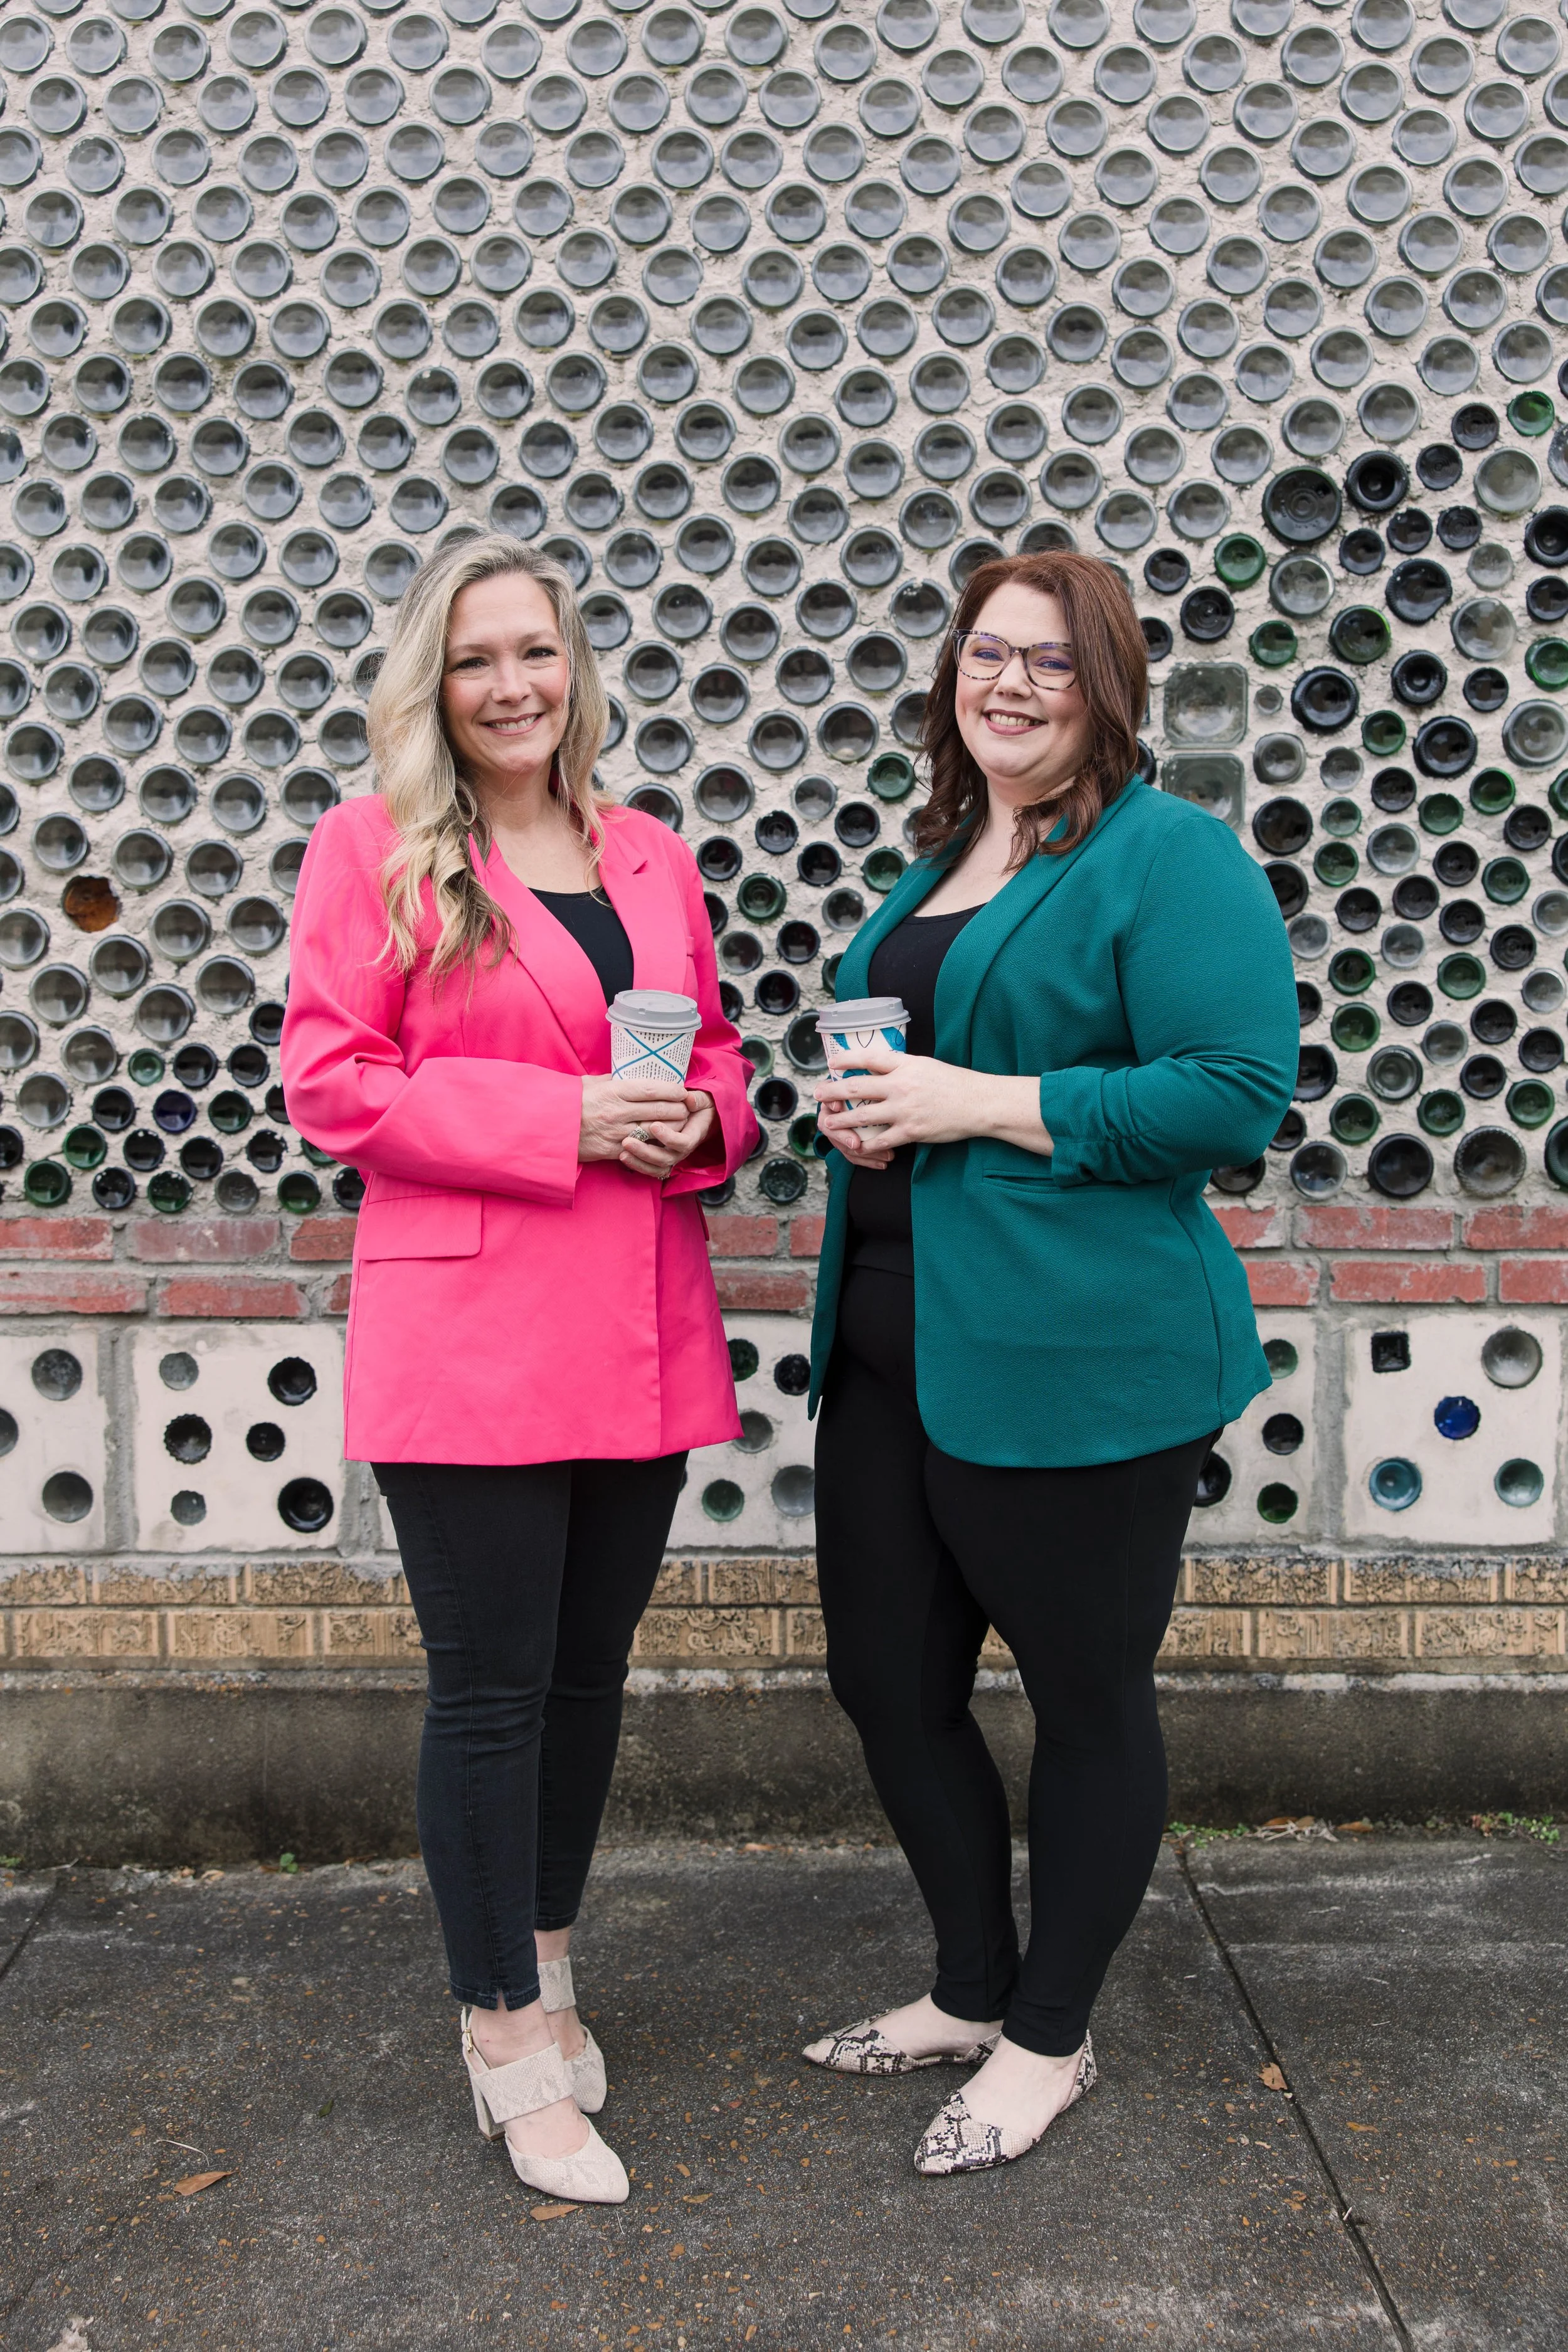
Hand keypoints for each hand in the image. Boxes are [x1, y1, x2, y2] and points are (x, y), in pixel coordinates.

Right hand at [580, 1075, 690, 1164]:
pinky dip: (653, 1144)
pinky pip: (639, 1147)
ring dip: (671, 1128)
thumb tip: (628, 1075)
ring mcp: (616, 1133)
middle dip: (678, 1109)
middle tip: (687, 1108)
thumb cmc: (569, 1101)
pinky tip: (662, 1141)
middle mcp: (618, 1112)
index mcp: (614, 1091)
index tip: (683, 1090)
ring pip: (654, 1131)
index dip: (672, 1091)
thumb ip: (611, 1080)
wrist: (548, 1127)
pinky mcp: (611, 1150)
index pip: (652, 1089)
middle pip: (659, 1110)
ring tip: (681, 1124)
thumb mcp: (589, 1083)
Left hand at [618, 1088, 718, 1179]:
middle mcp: (682, 1150)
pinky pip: (650, 1169)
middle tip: (627, 1141)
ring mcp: (671, 1156)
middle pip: (665, 1158)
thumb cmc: (697, 1107)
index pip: (683, 1143)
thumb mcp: (702, 1100)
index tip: (653, 1125)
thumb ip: (698, 1099)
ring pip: (656, 1166)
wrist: (697, 1117)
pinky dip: (637, 1164)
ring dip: (638, 1160)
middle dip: (646, 1152)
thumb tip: (690, 1100)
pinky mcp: (661, 1160)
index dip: (669, 1137)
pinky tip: (623, 1156)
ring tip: (623, 1150)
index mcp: (693, 1136)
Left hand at [813, 1046, 1052, 1157]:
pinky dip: (866, 1144)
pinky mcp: (911, 1131)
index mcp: (906, 1065)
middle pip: (856, 1087)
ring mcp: (904, 1110)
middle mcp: (900, 1085)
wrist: (979, 1103)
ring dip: (841, 1120)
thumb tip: (882, 1066)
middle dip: (832, 1091)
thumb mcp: (927, 1065)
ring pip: (862, 1115)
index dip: (846, 1059)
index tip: (832, 1064)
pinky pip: (881, 1139)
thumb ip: (903, 1066)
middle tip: (818, 1093)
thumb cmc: (956, 1083)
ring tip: (828, 1122)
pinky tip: (856, 1145)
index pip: (869, 1058)